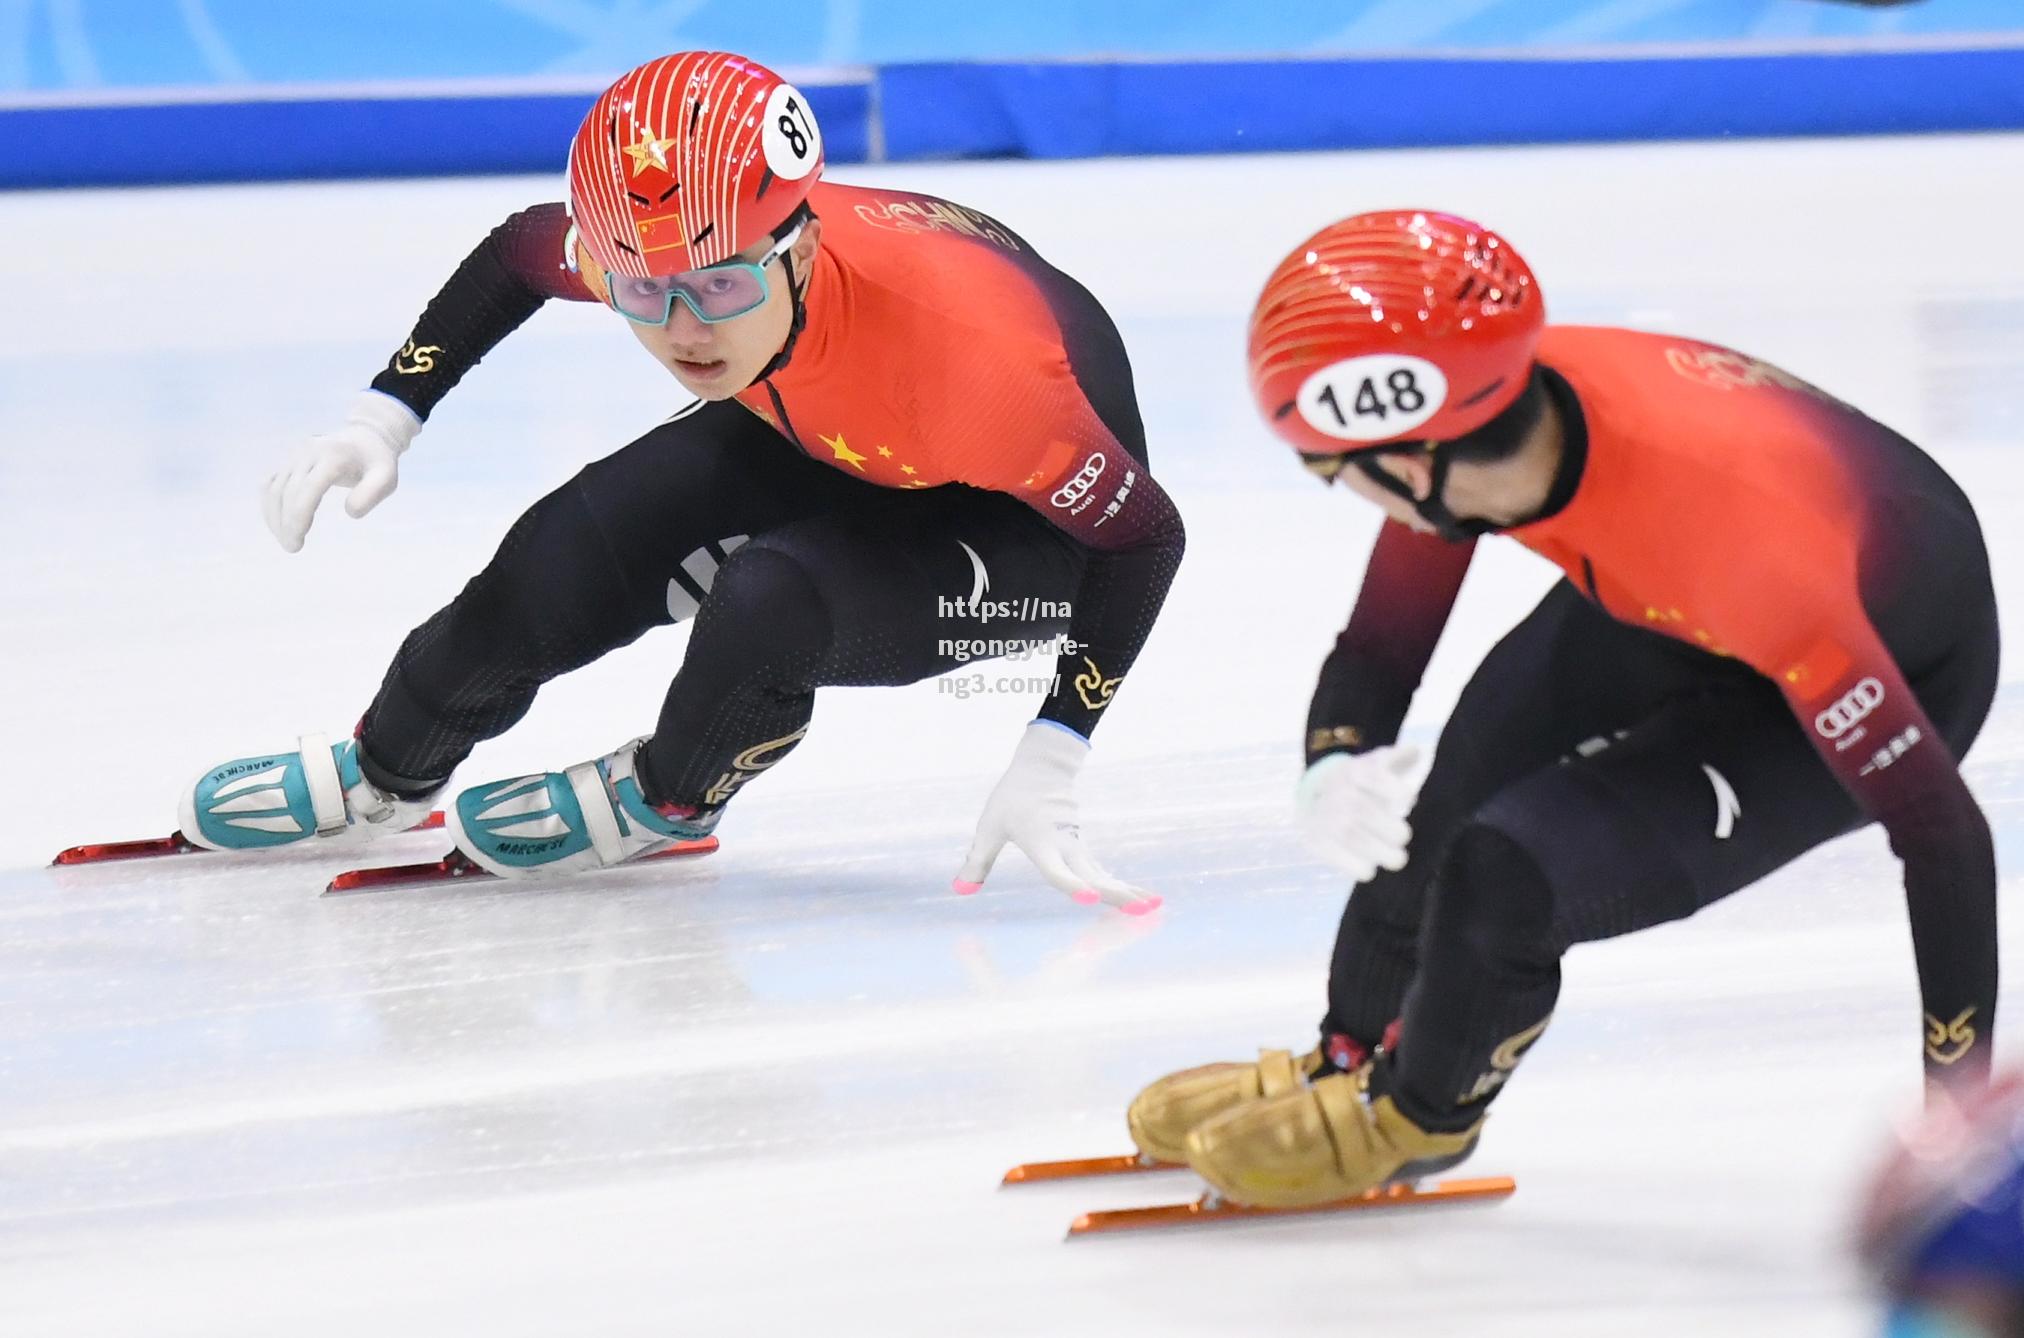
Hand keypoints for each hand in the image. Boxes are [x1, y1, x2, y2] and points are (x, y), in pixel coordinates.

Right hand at [262, 390, 421, 551]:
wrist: (365, 438)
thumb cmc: (376, 463)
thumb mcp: (387, 477)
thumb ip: (372, 494)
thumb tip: (351, 512)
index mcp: (334, 455)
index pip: (309, 487)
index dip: (299, 515)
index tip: (298, 540)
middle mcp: (309, 452)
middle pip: (289, 491)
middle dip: (286, 522)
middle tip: (292, 547)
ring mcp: (296, 455)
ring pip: (274, 488)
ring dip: (275, 517)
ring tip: (287, 541)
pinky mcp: (288, 461)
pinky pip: (271, 484)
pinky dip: (270, 506)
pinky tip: (278, 525)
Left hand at [954, 721, 1160, 914]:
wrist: (1043, 767)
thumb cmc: (1012, 798)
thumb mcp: (989, 829)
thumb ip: (977, 861)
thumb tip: (958, 890)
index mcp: (1041, 843)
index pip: (1057, 871)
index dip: (1071, 886)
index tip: (1087, 899)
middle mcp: (1065, 847)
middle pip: (1094, 876)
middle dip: (1117, 894)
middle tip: (1141, 911)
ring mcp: (1078, 847)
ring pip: (1105, 874)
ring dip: (1128, 892)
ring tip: (1153, 908)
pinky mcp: (1083, 848)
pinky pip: (1104, 873)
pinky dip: (1123, 886)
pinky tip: (1141, 900)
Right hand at [1295, 745, 1421, 882]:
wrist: (1318, 792)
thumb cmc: (1360, 782)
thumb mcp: (1377, 763)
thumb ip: (1398, 757)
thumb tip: (1415, 752)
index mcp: (1354, 771)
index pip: (1372, 775)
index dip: (1392, 788)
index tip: (1410, 799)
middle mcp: (1335, 792)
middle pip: (1360, 809)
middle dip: (1388, 828)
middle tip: (1403, 837)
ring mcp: (1322, 815)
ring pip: (1348, 833)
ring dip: (1376, 850)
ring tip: (1398, 859)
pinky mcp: (1313, 837)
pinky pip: (1330, 853)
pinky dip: (1351, 865)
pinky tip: (1370, 869)